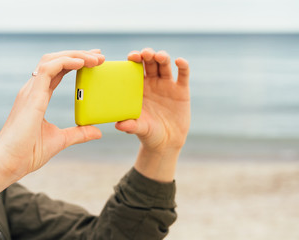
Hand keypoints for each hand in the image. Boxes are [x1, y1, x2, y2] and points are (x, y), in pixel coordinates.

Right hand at [0, 50, 104, 178]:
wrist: (8, 163)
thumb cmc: (27, 153)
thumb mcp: (60, 140)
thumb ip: (78, 133)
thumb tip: (98, 132)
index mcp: (38, 97)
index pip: (58, 71)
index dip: (75, 63)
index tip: (94, 61)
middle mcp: (33, 89)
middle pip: (56, 61)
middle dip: (78, 54)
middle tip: (99, 56)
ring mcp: (31, 91)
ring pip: (52, 60)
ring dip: (75, 55)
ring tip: (95, 58)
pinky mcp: (31, 95)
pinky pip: (48, 69)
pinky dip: (65, 62)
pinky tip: (81, 63)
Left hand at [115, 48, 189, 181]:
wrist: (167, 142)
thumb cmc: (148, 133)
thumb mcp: (139, 128)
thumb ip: (130, 125)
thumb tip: (118, 125)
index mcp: (138, 87)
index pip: (135, 68)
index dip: (134, 59)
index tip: (132, 57)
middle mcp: (152, 83)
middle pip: (150, 62)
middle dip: (148, 55)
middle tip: (145, 54)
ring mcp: (167, 85)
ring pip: (164, 65)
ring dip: (162, 57)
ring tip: (160, 57)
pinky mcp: (181, 90)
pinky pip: (183, 74)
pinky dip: (183, 66)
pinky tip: (179, 61)